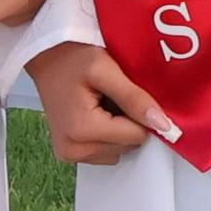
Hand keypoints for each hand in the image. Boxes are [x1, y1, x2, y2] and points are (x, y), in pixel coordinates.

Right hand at [29, 42, 180, 164]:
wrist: (45, 54)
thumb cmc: (72, 55)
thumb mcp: (105, 68)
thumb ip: (134, 98)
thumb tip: (164, 126)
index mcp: (82, 130)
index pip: (136, 136)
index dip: (139, 113)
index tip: (128, 91)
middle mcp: (73, 151)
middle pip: (127, 146)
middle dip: (127, 121)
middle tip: (111, 94)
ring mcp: (69, 155)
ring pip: (117, 151)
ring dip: (117, 129)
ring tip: (102, 101)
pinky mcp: (68, 154)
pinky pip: (103, 152)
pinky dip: (105, 134)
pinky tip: (95, 112)